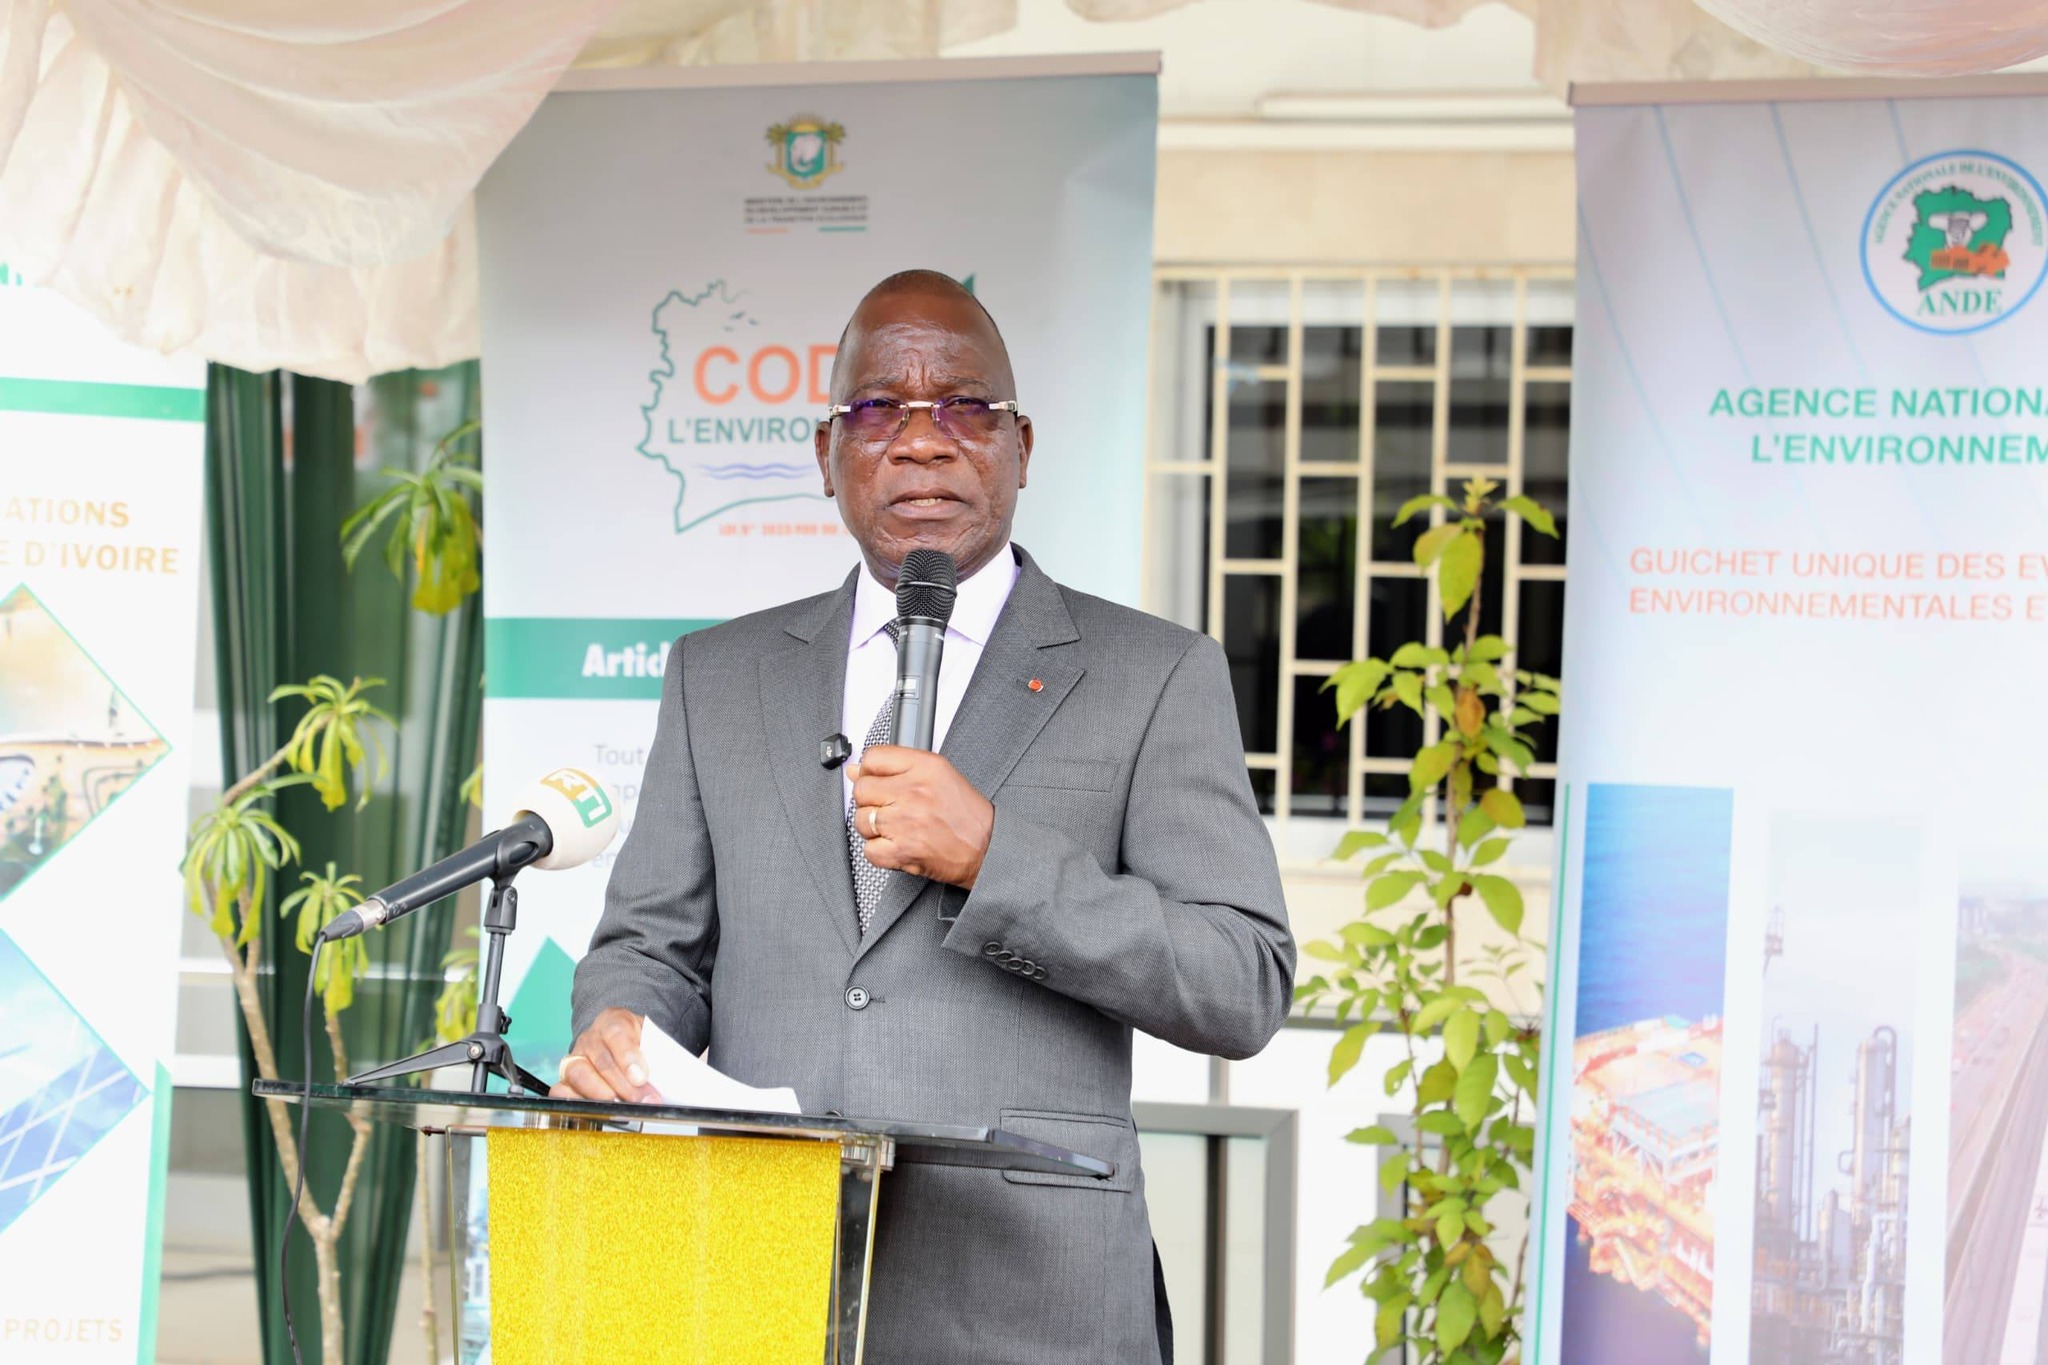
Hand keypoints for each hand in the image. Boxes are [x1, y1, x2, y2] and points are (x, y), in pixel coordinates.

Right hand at [549, 1007, 659, 1102]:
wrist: (623, 1045)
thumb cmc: (639, 1045)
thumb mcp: (653, 1042)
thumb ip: (658, 1057)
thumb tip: (668, 1081)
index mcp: (613, 1021)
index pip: (616, 1033)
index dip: (628, 1056)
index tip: (641, 1077)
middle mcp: (591, 1038)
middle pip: (601, 1060)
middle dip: (623, 1086)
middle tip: (642, 1101)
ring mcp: (575, 1058)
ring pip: (578, 1074)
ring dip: (601, 1095)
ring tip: (620, 1108)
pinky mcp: (565, 1079)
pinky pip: (560, 1090)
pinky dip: (576, 1101)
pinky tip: (596, 1110)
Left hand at [849, 745, 994, 887]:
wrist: (987, 848)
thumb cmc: (966, 814)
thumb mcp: (939, 775)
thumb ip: (897, 767)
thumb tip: (856, 770)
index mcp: (925, 767)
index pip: (873, 758)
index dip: (871, 772)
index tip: (878, 782)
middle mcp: (914, 791)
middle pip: (862, 789)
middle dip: (871, 801)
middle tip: (890, 808)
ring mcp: (905, 822)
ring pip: (861, 820)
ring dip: (874, 828)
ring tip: (897, 828)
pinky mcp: (901, 851)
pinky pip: (869, 849)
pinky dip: (879, 851)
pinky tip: (897, 845)